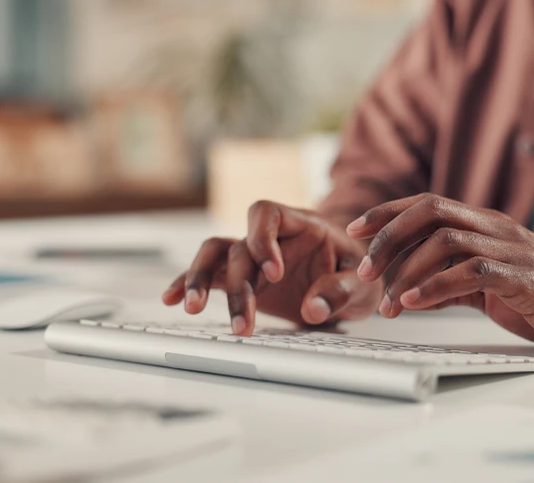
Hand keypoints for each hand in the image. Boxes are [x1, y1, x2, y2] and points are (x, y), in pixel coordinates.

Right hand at [163, 201, 384, 334]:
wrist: (353, 279)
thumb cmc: (359, 271)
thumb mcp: (362, 280)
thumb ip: (341, 290)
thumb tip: (313, 309)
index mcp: (302, 224)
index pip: (266, 213)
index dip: (263, 239)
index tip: (275, 274)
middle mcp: (271, 238)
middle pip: (238, 246)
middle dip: (239, 285)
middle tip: (245, 321)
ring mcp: (252, 257)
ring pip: (215, 257)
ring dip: (202, 281)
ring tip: (195, 310)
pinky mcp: (242, 279)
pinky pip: (210, 276)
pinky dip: (188, 284)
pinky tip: (170, 299)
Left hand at [345, 194, 533, 356]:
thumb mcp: (493, 285)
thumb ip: (455, 280)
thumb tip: (412, 290)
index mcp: (488, 226)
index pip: (428, 204)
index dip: (387, 213)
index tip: (355, 229)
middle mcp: (497, 229)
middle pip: (430, 210)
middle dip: (388, 235)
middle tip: (365, 269)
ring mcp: (512, 251)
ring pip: (445, 240)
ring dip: (407, 269)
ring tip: (387, 300)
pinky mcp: (526, 278)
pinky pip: (472, 272)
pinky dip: (435, 287)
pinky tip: (413, 304)